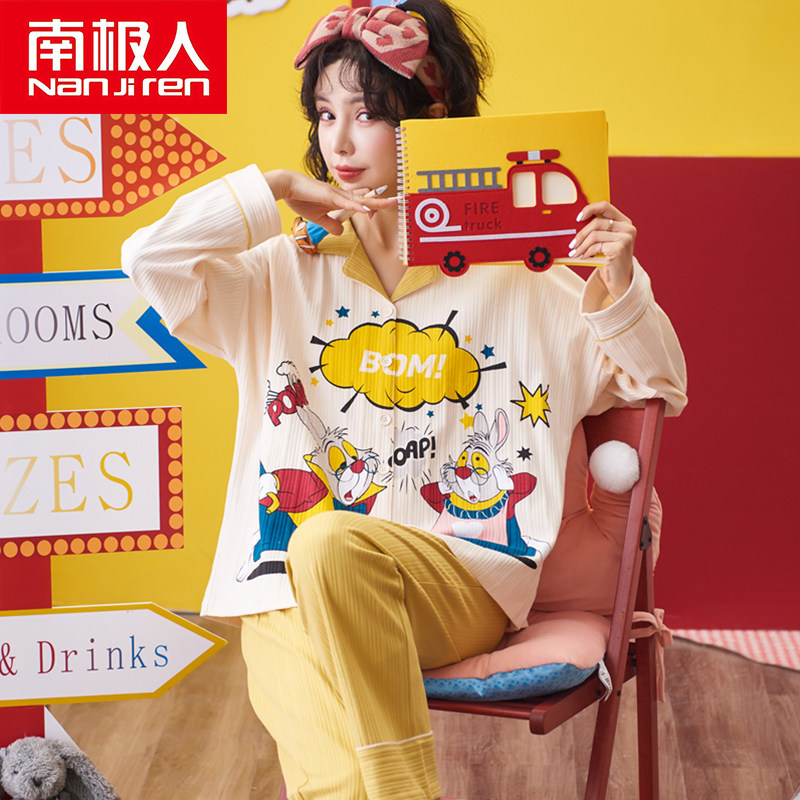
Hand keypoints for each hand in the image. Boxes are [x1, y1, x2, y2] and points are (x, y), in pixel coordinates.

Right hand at [264, 169, 394, 234]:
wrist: (286, 186)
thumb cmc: (300, 198)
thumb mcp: (317, 218)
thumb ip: (330, 224)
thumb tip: (341, 232)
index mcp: (338, 199)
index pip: (359, 201)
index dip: (370, 203)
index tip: (382, 204)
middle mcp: (341, 195)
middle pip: (365, 199)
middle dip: (382, 201)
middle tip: (398, 200)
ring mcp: (337, 194)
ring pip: (361, 199)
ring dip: (377, 202)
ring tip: (393, 202)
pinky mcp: (330, 196)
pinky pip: (347, 203)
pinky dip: (358, 206)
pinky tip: (368, 209)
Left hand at [569, 201, 636, 300]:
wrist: (620, 280)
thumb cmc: (610, 260)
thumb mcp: (605, 241)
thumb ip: (597, 230)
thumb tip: (576, 223)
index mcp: (624, 222)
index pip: (605, 206)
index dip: (589, 209)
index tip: (577, 218)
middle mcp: (628, 228)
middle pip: (596, 222)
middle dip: (581, 234)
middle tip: (571, 244)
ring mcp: (625, 237)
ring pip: (594, 235)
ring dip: (581, 245)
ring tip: (574, 252)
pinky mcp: (619, 248)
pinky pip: (596, 246)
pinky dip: (587, 252)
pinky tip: (583, 257)